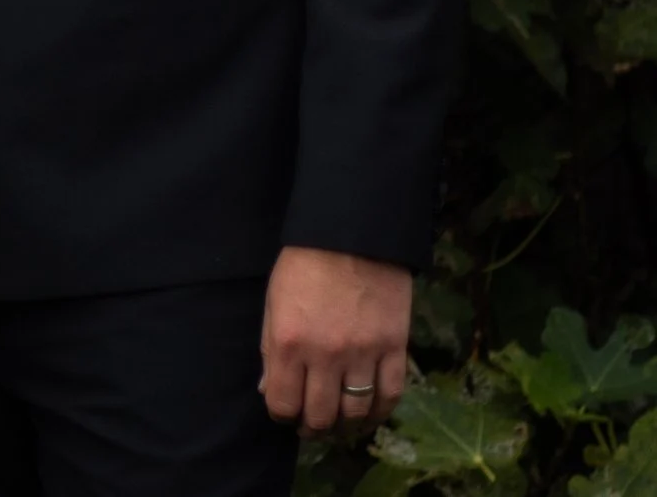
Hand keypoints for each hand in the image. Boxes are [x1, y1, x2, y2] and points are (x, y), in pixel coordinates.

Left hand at [260, 245, 412, 433]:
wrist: (352, 236)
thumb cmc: (303, 265)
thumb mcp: (273, 302)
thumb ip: (268, 349)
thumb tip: (266, 389)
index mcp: (287, 342)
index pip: (282, 403)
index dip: (282, 415)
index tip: (285, 412)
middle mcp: (324, 355)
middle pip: (320, 415)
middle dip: (312, 427)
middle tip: (311, 425)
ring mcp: (363, 354)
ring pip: (356, 413)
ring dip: (346, 425)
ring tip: (339, 423)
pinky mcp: (395, 349)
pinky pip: (391, 395)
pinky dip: (380, 412)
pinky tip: (370, 414)